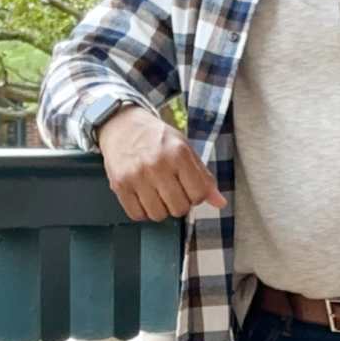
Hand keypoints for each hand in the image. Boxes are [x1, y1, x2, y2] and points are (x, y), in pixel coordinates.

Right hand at [97, 106, 226, 221]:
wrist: (121, 125)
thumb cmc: (157, 138)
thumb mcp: (185, 149)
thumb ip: (203, 177)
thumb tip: (220, 203)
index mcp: (178, 153)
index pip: (199, 194)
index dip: (197, 196)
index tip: (189, 189)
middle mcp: (157, 164)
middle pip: (179, 208)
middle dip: (179, 204)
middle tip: (172, 191)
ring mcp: (136, 175)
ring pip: (158, 215)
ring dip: (160, 209)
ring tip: (157, 193)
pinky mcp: (119, 184)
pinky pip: (137, 215)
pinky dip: (142, 211)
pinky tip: (143, 197)